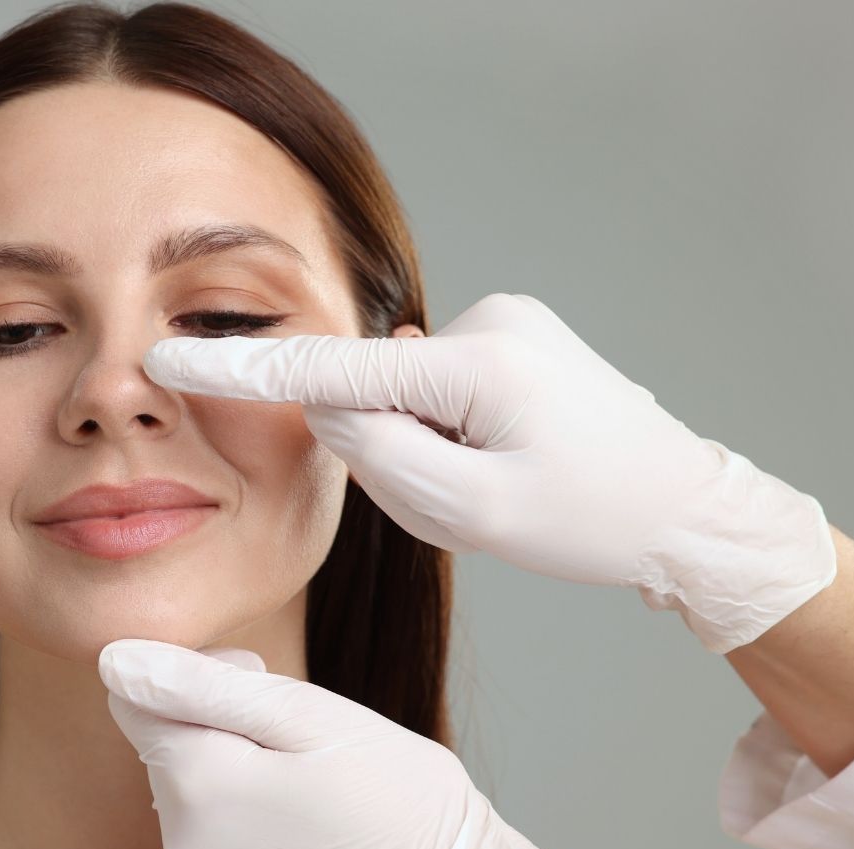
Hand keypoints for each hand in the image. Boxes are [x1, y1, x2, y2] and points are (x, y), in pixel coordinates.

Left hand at [98, 638, 585, 848]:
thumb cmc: (397, 797)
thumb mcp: (307, 716)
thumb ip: (202, 685)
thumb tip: (115, 659)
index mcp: (197, 785)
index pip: (133, 698)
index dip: (192, 674)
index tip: (254, 680)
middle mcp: (182, 847)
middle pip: (163, 748)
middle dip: (216, 724)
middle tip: (298, 733)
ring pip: (190, 793)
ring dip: (234, 773)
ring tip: (309, 783)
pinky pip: (212, 840)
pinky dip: (247, 820)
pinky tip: (302, 821)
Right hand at [142, 292, 835, 653]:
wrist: (686, 510)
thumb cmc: (592, 521)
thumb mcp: (473, 514)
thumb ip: (380, 454)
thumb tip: (332, 400)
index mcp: (479, 365)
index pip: (332, 369)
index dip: (242, 369)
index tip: (168, 356)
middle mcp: (490, 323)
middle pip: (377, 395)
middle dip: (400, 454)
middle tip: (480, 500)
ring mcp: (505, 325)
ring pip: (408, 398)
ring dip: (430, 451)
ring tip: (505, 485)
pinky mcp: (511, 339)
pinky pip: (438, 392)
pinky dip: (450, 437)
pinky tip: (509, 464)